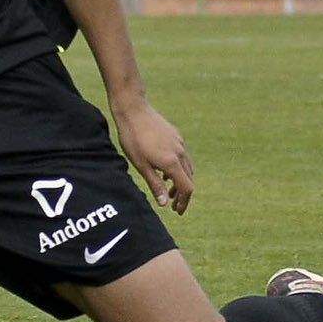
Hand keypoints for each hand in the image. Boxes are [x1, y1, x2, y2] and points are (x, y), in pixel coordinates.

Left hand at [115, 99, 194, 214]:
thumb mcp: (141, 165)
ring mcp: (179, 143)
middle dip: (183, 194)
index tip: (178, 211)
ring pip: (187, 167)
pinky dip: (178, 168)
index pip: (187, 188)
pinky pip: (182, 156)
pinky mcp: (176, 135)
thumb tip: (165, 204)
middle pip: (189, 178)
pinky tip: (165, 169)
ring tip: (169, 190)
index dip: (184, 202)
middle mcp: (180, 153)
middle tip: (173, 205)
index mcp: (172, 163)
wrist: (134, 110)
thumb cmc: (133, 139)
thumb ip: (155, 185)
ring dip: (181, 181)